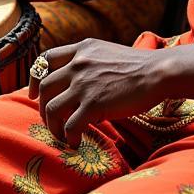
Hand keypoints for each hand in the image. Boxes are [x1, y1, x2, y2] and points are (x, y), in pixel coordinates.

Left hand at [32, 40, 182, 145]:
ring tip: (61, 136)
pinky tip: (76, 143)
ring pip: (52, 108)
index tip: (34, 94)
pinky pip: (70, 126)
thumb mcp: (106, 53)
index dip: (35, 79)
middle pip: (45, 88)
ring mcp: (84, 84)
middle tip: (50, 121)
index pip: (45, 60)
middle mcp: (78, 65)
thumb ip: (88, 61)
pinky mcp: (93, 104)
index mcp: (81, 50)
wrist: (158, 73)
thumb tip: (76, 80)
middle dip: (42, 108)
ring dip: (52, 126)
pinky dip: (69, 138)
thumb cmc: (138, 66)